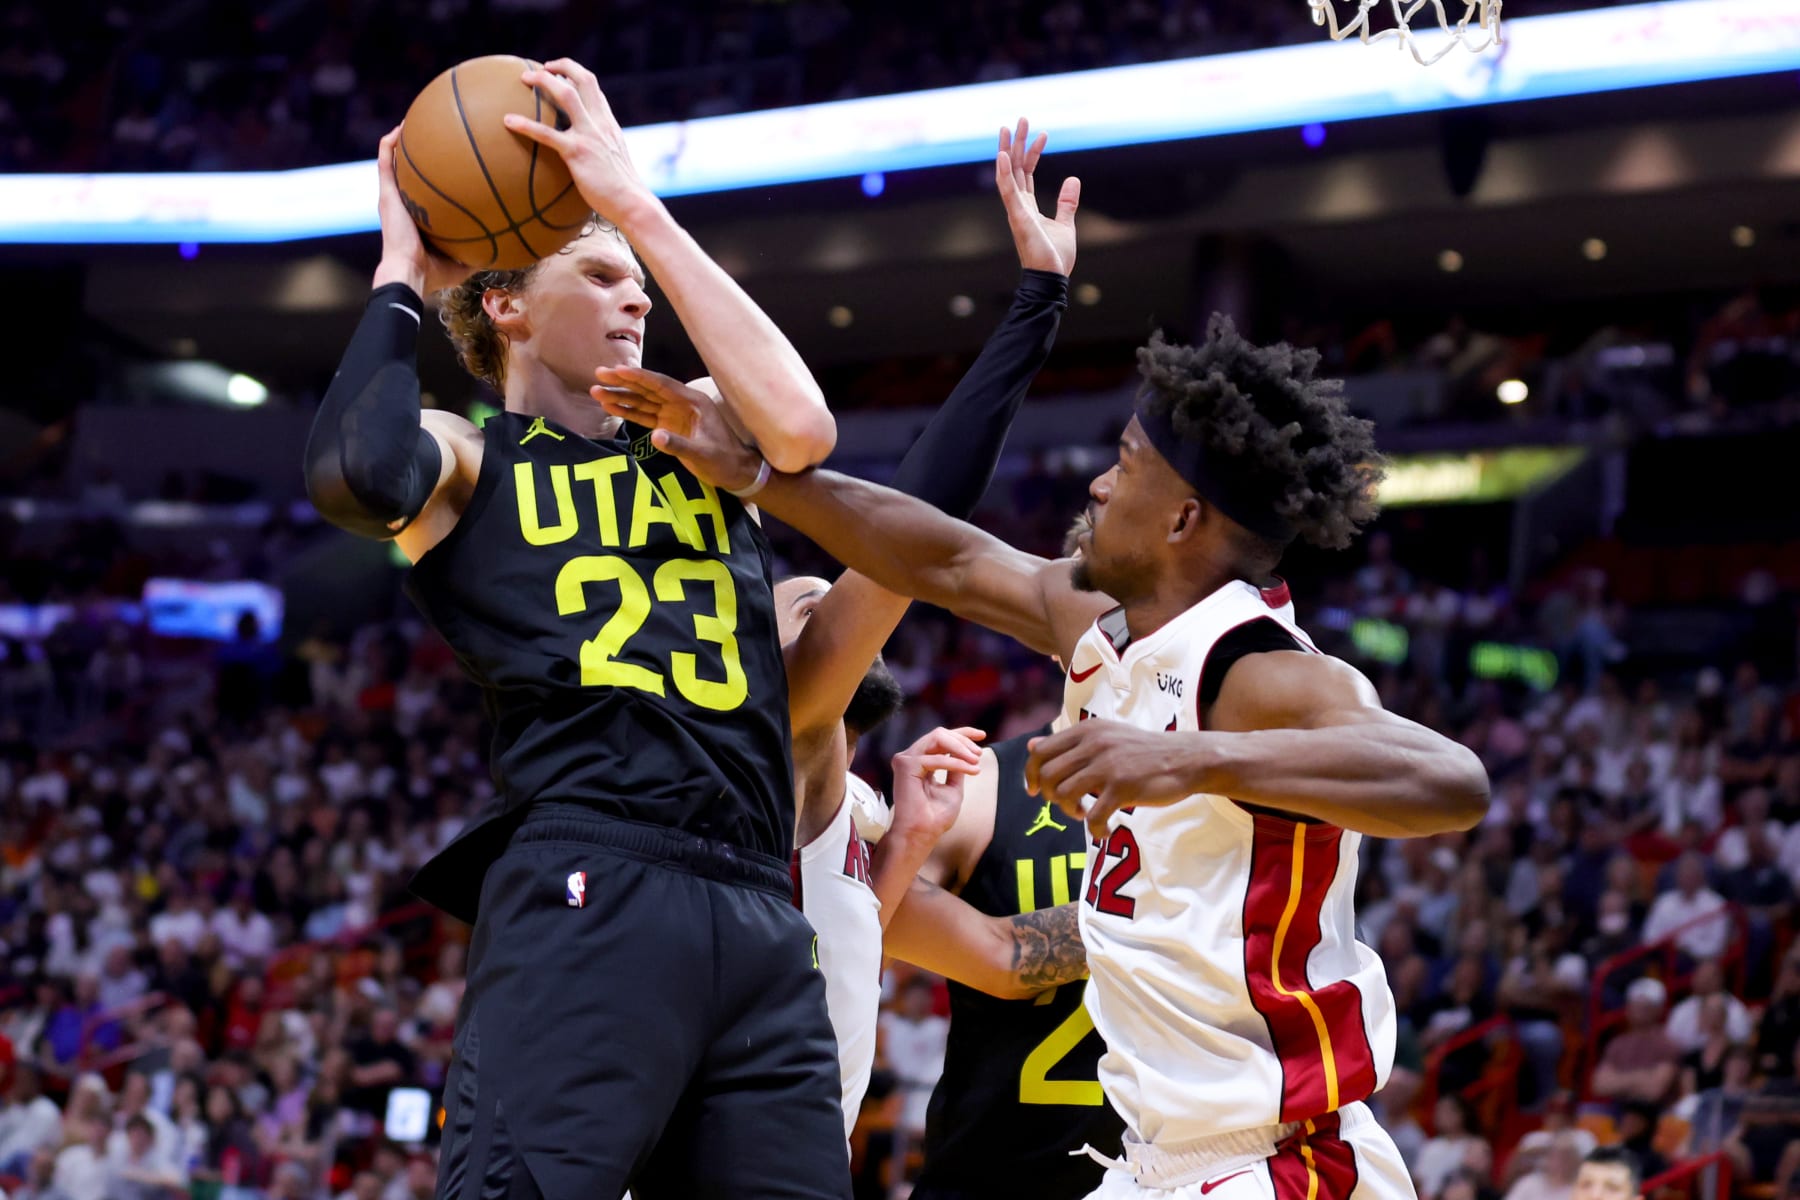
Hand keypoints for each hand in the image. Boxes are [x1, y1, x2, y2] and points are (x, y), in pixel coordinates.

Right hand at [373, 126, 477, 295]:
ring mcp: (393, 198)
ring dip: (400, 141)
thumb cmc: (436, 273)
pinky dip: (389, 145)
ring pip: (392, 161)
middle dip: (418, 153)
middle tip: (434, 133)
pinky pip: (385, 163)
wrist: (410, 274)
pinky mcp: (386, 195)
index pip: (426, 192)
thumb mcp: (465, 261)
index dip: (435, 177)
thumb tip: (508, 246)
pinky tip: (399, 130)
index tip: (451, 161)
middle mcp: (405, 204)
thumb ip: (481, 252)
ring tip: (412, 120)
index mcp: (420, 217)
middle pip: (408, 172)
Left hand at [504, 59, 657, 228]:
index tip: (556, 71)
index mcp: (608, 123)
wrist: (631, 202)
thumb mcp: (613, 159)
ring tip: (524, 79)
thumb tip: (585, 151)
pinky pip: (546, 134)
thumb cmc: (621, 188)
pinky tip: (508, 121)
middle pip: (582, 80)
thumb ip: (600, 146)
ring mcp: (589, 135)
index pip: (592, 86)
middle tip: (536, 70)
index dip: (573, 72)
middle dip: (559, 67)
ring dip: (544, 81)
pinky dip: (525, 125)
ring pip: (566, 94)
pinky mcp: (577, 152)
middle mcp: (600, 123)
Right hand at [592, 367, 762, 490]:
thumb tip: (654, 436)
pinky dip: (628, 412)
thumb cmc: (724, 461)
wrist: (735, 472)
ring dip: (621, 396)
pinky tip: (610, 407)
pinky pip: (644, 416)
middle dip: (623, 382)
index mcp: (693, 402)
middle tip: (599, 374)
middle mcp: (681, 403)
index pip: (661, 385)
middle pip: (648, 389)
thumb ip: (679, 445)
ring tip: (597, 391)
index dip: (639, 377)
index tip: (618, 370)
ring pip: (643, 401)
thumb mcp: (704, 454)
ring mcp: (674, 414)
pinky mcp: (669, 427)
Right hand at [889, 726, 986, 842]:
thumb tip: (968, 752)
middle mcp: (911, 758)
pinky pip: (936, 758)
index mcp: (920, 762)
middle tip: (979, 754)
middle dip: (963, 740)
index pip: (941, 739)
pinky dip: (956, 763)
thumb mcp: (954, 788)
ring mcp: (906, 760)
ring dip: (961, 748)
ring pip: (937, 738)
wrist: (923, 834)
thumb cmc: (936, 817)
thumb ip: (957, 769)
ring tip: (976, 760)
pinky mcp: (906, 766)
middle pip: (939, 734)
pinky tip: (971, 770)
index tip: (982, 735)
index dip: (962, 733)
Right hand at [996, 118, 1078, 276]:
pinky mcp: (1018, 218)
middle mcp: (1018, 206)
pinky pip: (1008, 191)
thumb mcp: (1066, 224)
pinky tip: (1002, 155)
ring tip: (1008, 127)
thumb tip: (1073, 179)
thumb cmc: (1055, 257)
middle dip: (1016, 143)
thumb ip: (1066, 202)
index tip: (1041, 134)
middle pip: (1014, 168)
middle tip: (1020, 119)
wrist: (1052, 278)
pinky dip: (1003, 172)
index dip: (1031, 152)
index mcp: (1027, 207)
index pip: (1026, 173)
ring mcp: (1016, 211)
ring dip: (1007, 150)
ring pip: (1008, 174)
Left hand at [1026, 719, 1196, 835]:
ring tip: (1085, 813)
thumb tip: (1030, 747)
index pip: (1040, 752)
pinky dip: (1095, 830)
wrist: (1186, 758)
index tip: (1035, 791)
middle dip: (1050, 796)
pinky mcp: (1123, 788)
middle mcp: (1094, 744)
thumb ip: (1069, 744)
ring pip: (1064, 795)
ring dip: (1070, 811)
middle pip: (1047, 775)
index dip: (1031, 774)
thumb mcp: (1105, 736)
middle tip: (1068, 804)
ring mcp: (1108, 766)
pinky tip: (1104, 830)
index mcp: (1087, 730)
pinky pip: (1093, 817)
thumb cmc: (1142, 751)